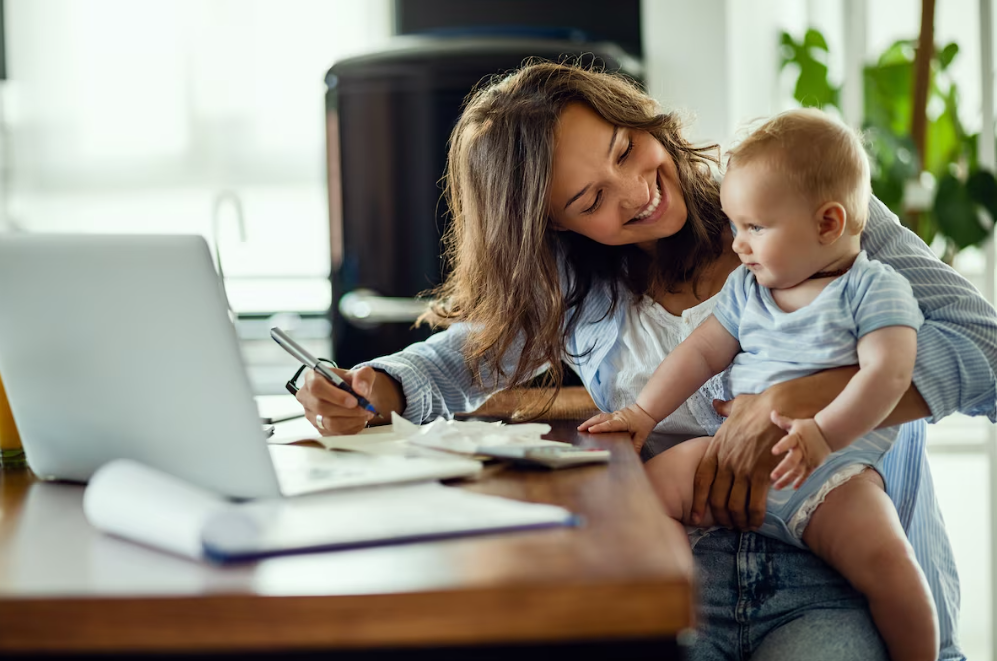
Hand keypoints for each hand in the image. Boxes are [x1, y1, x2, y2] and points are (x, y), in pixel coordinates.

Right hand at [295, 365, 384, 435]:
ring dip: (351, 420)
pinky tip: (360, 420)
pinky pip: (335, 433)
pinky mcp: (319, 429)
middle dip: (347, 410)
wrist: (353, 395)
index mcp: (313, 377)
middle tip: (364, 408)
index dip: (335, 396)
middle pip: (322, 408)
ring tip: (365, 413)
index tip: (354, 401)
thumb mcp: (362, 373)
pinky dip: (351, 428)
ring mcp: (311, 415)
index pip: (316, 387)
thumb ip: (363, 377)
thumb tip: (361, 390)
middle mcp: (307, 397)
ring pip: (329, 423)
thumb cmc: (352, 382)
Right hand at [578, 404, 657, 452]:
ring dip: (590, 421)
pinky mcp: (614, 414)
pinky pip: (602, 417)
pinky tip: (590, 425)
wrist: (647, 409)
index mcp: (623, 422)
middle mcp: (616, 417)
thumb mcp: (642, 435)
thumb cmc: (644, 422)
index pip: (609, 425)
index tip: (590, 430)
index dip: (599, 428)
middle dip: (589, 423)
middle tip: (580, 429)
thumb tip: (634, 456)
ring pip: (600, 416)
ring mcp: (614, 414)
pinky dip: (594, 420)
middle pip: (600, 418)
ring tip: (581, 427)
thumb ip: (637, 445)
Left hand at [690, 394, 782, 529]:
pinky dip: (754, 517)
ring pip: (734, 505)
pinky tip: (756, 522)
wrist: (780, 407)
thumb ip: (724, 409)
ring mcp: (743, 469)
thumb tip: (716, 404)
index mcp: (716, 448)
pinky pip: (755, 503)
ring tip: (742, 527)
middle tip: (727, 525)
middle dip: (720, 516)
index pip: (701, 481)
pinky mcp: (761, 474)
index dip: (698, 502)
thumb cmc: (759, 406)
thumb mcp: (736, 406)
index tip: (696, 517)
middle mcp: (726, 462)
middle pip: (716, 498)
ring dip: (738, 520)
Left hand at [769, 413, 831, 489]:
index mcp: (796, 438)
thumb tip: (772, 412)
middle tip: (772, 476)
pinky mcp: (813, 465)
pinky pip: (806, 475)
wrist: (829, 433)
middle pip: (792, 461)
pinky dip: (800, 481)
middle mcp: (802, 450)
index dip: (781, 446)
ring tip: (776, 486)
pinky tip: (793, 488)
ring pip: (797, 471)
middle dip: (782, 469)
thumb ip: (782, 421)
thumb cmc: (809, 428)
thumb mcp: (796, 423)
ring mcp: (808, 459)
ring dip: (787, 479)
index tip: (773, 451)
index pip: (788, 442)